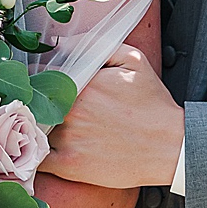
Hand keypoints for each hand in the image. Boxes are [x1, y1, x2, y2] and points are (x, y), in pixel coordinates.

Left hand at [41, 45, 183, 188]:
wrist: (170, 146)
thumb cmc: (152, 105)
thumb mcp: (134, 60)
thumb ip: (97, 44)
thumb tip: (62, 42)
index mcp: (82, 83)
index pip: (45, 74)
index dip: (47, 79)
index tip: (54, 86)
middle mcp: (71, 109)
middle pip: (37, 100)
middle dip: (43, 101)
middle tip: (57, 107)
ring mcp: (68, 138)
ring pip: (36, 127)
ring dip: (40, 125)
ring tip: (59, 127)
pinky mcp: (68, 165)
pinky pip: (37, 157)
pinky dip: (38, 152)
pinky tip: (49, 148)